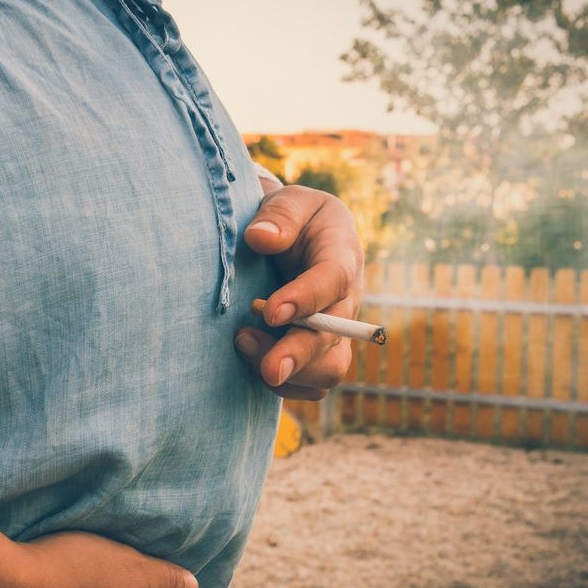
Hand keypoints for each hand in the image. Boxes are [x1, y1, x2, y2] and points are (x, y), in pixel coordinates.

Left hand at [234, 182, 363, 399]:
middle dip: (299, 354)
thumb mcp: (289, 202)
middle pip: (333, 337)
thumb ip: (279, 215)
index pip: (332, 280)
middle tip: (268, 368)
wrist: (292, 239)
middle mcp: (345, 299)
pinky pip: (311, 385)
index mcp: (341, 255)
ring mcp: (334, 331)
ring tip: (242, 343)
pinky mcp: (317, 353)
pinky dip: (283, 386)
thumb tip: (260, 238)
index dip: (305, 299)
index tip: (270, 312)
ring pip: (327, 369)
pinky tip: (250, 362)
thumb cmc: (290, 218)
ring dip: (287, 370)